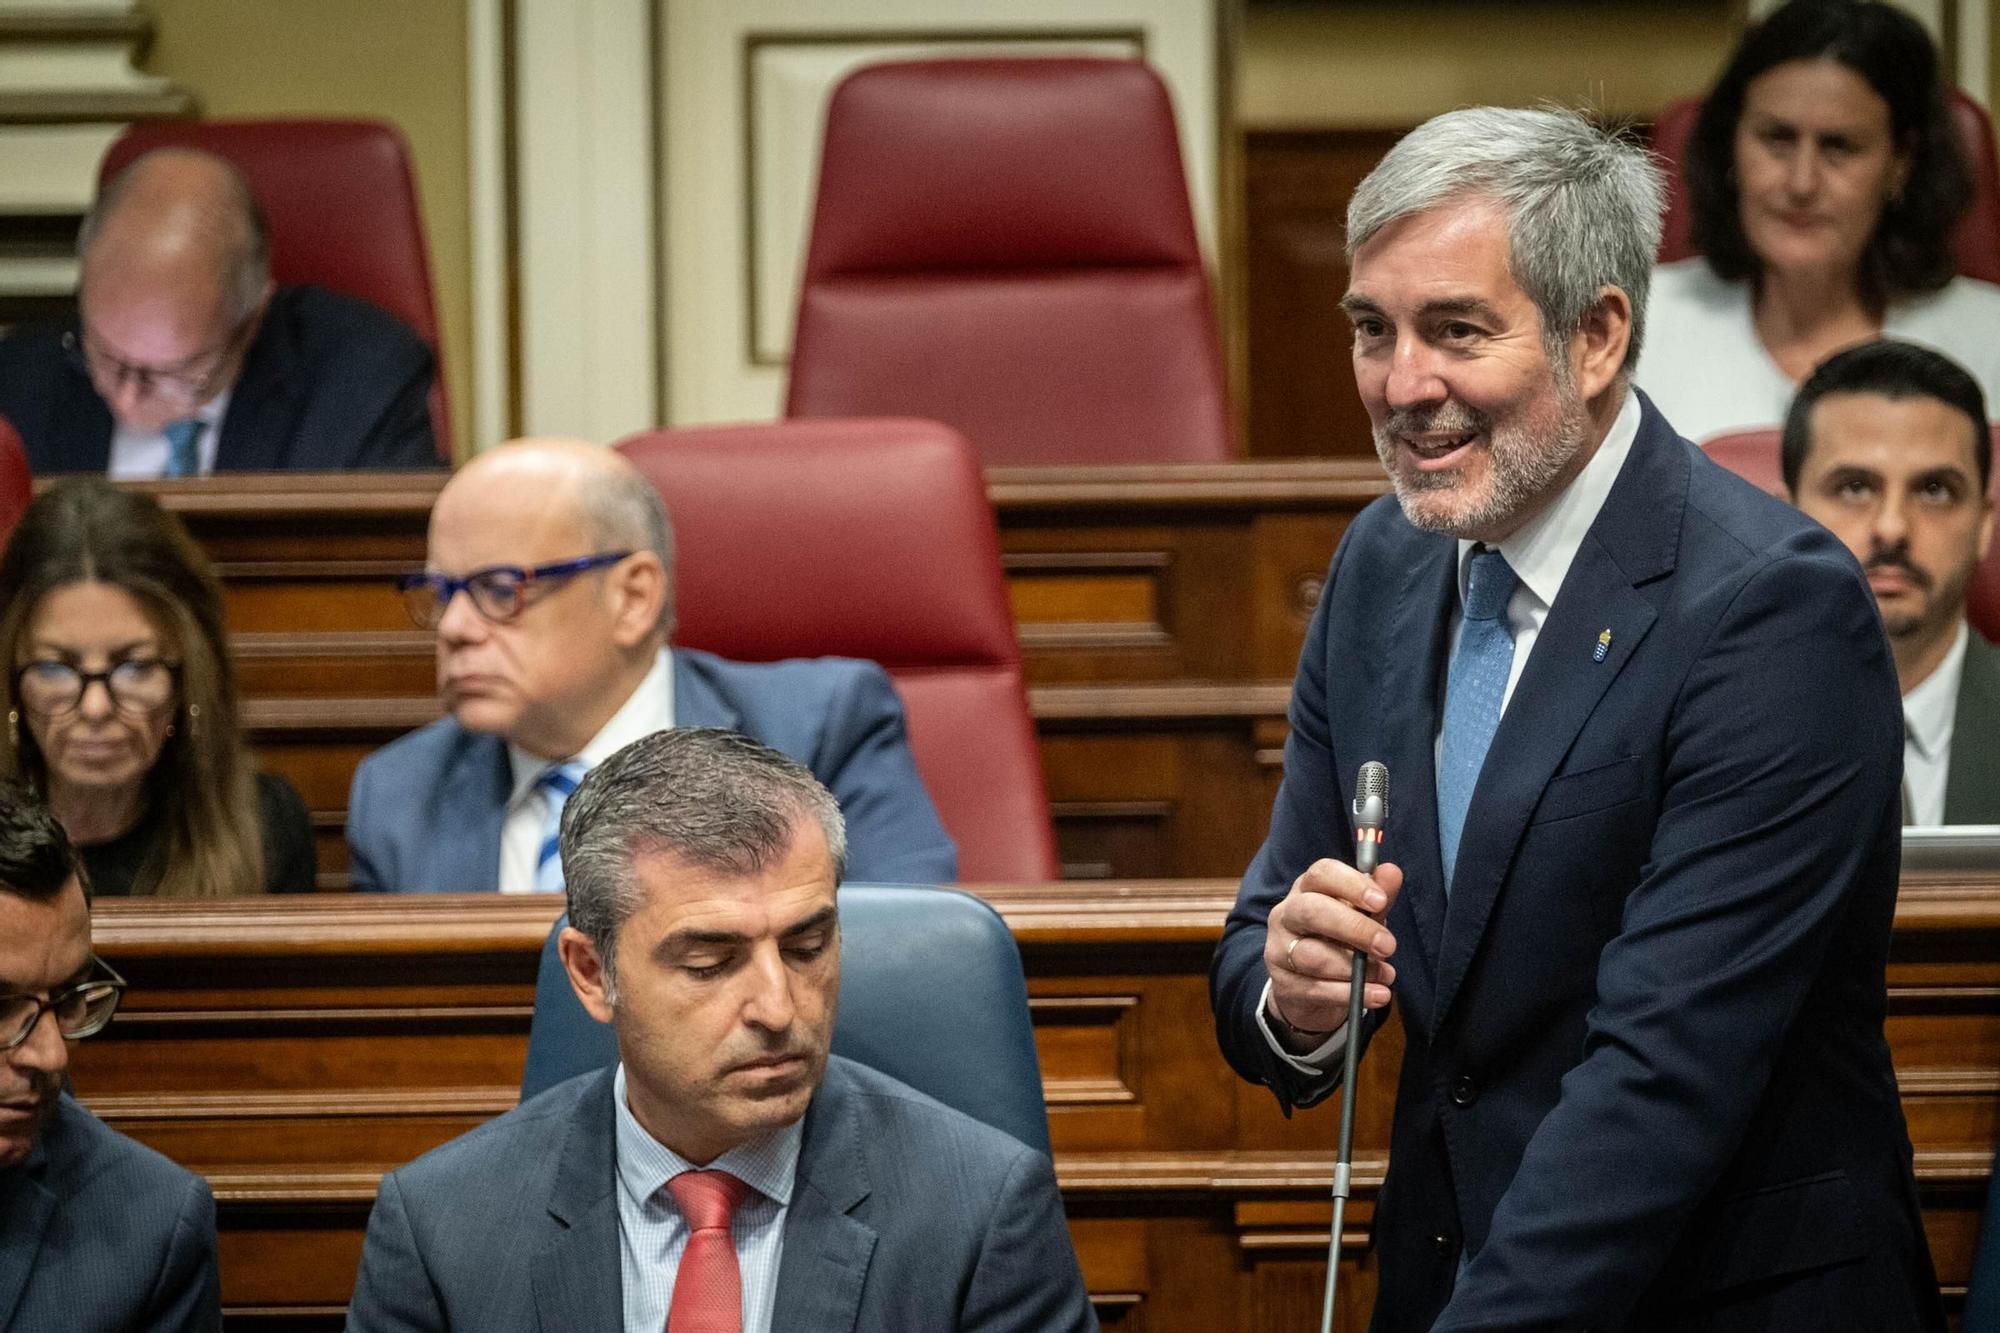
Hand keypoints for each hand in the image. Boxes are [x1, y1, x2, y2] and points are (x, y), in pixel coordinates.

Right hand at [1265, 857, 1401, 1040]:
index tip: (1380, 901)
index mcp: (1307, 889)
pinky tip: (1377, 994)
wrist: (1311, 987)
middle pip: (1311, 910)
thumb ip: (1378, 896)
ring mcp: (1279, 950)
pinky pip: (1315, 989)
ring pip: (1312, 956)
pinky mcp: (1283, 984)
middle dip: (1354, 928)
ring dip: (1354, 968)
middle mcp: (1286, 915)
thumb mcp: (1362, 916)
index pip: (1321, 874)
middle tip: (1388, 946)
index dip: (1351, 884)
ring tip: (1386, 975)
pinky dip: (1349, 993)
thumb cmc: (1339, 940)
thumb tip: (1393, 871)